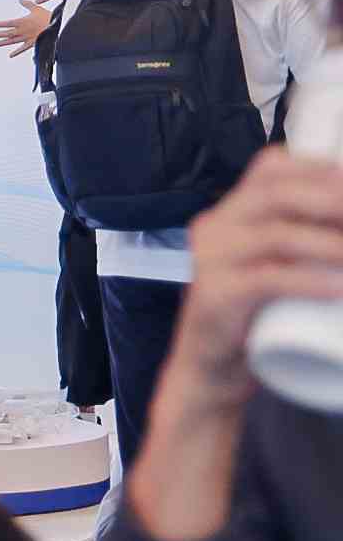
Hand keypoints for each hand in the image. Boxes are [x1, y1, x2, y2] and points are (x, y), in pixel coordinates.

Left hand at [0, 0, 55, 52]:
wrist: (57, 27)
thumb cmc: (47, 16)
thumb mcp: (36, 8)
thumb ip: (27, 4)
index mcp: (22, 21)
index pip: (7, 23)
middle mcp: (22, 30)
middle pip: (7, 33)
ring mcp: (27, 38)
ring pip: (12, 41)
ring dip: (2, 43)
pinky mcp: (33, 43)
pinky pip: (23, 48)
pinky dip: (16, 52)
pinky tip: (10, 55)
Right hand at [166, 147, 342, 404]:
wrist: (210, 371)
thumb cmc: (254, 319)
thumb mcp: (276, 269)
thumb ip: (302, 242)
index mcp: (231, 214)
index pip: (270, 169)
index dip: (319, 170)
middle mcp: (215, 227)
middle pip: (274, 192)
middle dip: (331, 200)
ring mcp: (210, 260)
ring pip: (275, 235)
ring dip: (330, 244)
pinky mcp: (214, 297)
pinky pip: (264, 280)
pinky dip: (307, 281)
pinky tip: (337, 288)